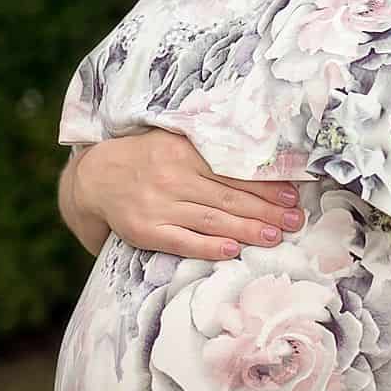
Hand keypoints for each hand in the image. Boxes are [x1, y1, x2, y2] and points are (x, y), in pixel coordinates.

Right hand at [72, 129, 304, 260]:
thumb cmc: (145, 157)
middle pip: (229, 196)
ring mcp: (159, 205)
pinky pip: (183, 241)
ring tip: (275, 237)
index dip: (265, 184)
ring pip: (212, 220)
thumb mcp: (172, 140)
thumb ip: (207, 146)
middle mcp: (173, 177)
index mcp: (183, 152)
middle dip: (266, 210)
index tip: (292, 194)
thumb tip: (257, 155)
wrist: (96, 178)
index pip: (233, 170)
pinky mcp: (147, 230)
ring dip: (247, 230)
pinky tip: (233, 251)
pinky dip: (209, 247)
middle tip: (294, 220)